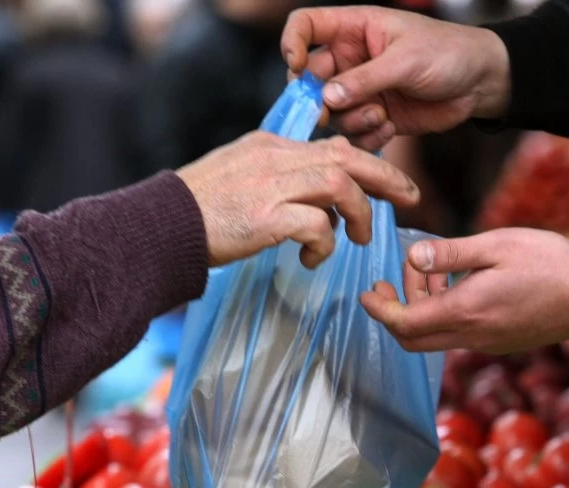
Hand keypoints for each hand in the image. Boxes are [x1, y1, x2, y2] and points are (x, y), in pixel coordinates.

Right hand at [179, 131, 418, 267]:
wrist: (158, 227)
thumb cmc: (198, 211)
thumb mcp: (240, 177)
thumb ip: (277, 178)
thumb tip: (318, 202)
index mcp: (270, 146)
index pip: (332, 146)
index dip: (368, 163)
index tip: (388, 182)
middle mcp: (275, 158)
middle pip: (347, 157)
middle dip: (386, 177)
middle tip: (410, 198)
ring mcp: (270, 186)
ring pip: (339, 186)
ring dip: (358, 215)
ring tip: (358, 240)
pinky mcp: (266, 218)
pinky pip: (317, 225)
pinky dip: (324, 244)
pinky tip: (311, 260)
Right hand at [281, 6, 510, 150]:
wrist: (481, 82)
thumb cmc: (448, 53)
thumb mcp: (406, 60)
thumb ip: (366, 79)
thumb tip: (327, 97)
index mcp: (353, 29)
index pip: (305, 26)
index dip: (292, 44)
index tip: (296, 67)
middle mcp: (351, 60)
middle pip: (310, 79)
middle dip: (317, 99)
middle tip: (328, 114)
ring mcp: (362, 90)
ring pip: (332, 112)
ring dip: (350, 120)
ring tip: (380, 117)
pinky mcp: (375, 117)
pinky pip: (353, 134)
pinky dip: (366, 137)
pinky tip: (390, 128)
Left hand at [361, 228, 568, 353]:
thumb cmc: (549, 264)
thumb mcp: (496, 245)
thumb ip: (450, 254)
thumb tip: (413, 257)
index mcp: (465, 312)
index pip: (404, 323)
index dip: (379, 310)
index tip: (366, 292)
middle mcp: (472, 336)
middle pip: (413, 340)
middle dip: (394, 311)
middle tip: (392, 280)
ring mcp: (487, 344)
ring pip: (436, 337)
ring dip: (423, 308)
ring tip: (434, 271)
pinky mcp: (501, 343)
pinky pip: (459, 335)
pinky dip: (446, 313)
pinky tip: (460, 285)